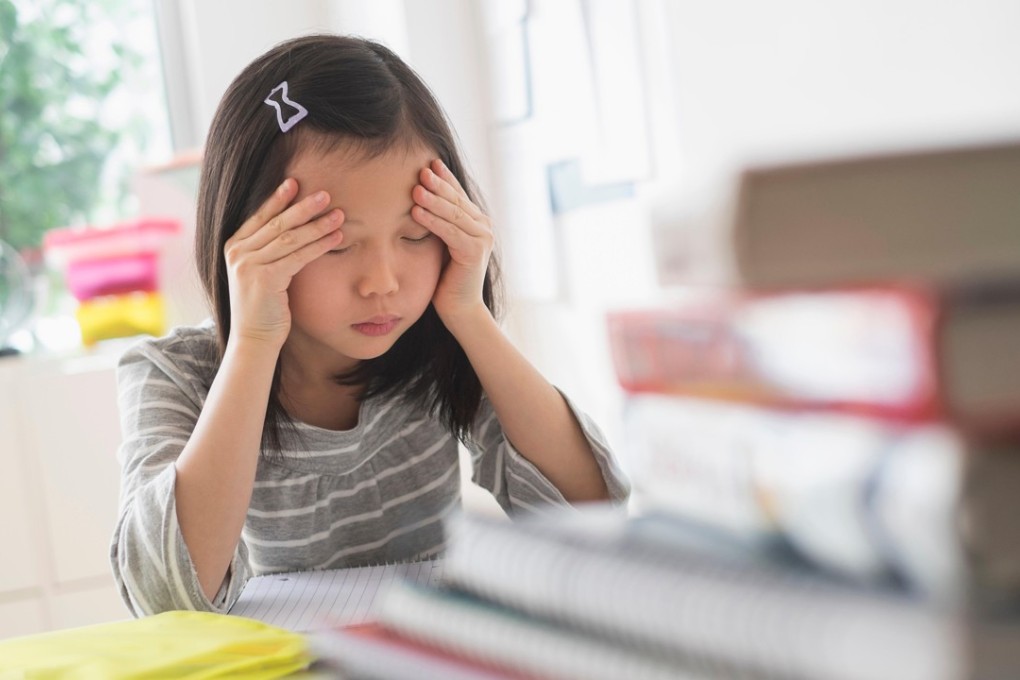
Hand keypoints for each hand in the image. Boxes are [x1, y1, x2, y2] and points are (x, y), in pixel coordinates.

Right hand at [223, 178, 343, 346]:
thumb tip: (294, 229)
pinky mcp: (264, 278)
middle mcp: (238, 253)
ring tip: (338, 214)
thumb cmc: (263, 307)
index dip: (278, 199)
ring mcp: (248, 265)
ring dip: (317, 225)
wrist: (254, 339)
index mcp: (234, 247)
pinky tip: (336, 238)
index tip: (295, 182)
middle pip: (277, 223)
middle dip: (303, 207)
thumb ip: (269, 251)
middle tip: (325, 194)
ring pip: (289, 238)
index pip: (260, 217)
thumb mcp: (261, 273)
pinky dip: (319, 246)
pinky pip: (297, 256)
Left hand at [411, 159, 493, 326]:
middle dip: (437, 184)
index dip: (444, 178)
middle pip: (456, 200)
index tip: (428, 162)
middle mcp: (483, 226)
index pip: (458, 194)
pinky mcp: (475, 252)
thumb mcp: (441, 242)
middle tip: (420, 170)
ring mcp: (482, 238)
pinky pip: (450, 232)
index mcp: (476, 221)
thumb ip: (438, 222)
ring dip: (433, 199)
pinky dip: (432, 221)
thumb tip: (418, 197)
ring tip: (415, 188)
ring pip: (453, 213)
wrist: (459, 308)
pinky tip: (416, 212)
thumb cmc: (445, 277)